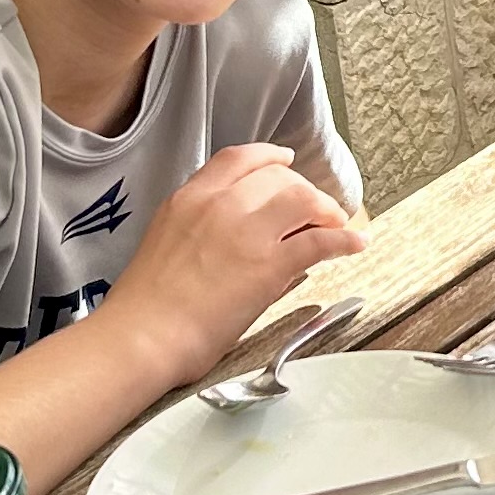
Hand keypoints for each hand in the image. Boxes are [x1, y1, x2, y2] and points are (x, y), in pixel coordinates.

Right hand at [102, 140, 364, 384]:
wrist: (140, 338)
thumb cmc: (144, 309)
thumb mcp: (167, 246)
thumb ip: (202, 232)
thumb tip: (244, 239)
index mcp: (188, 199)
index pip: (238, 159)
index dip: (268, 157)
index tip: (284, 162)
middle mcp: (218, 205)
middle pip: (278, 177)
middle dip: (303, 190)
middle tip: (316, 209)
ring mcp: (245, 232)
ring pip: (303, 199)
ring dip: (325, 210)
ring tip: (335, 224)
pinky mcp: (269, 265)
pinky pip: (320, 241)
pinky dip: (344, 240)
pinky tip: (354, 245)